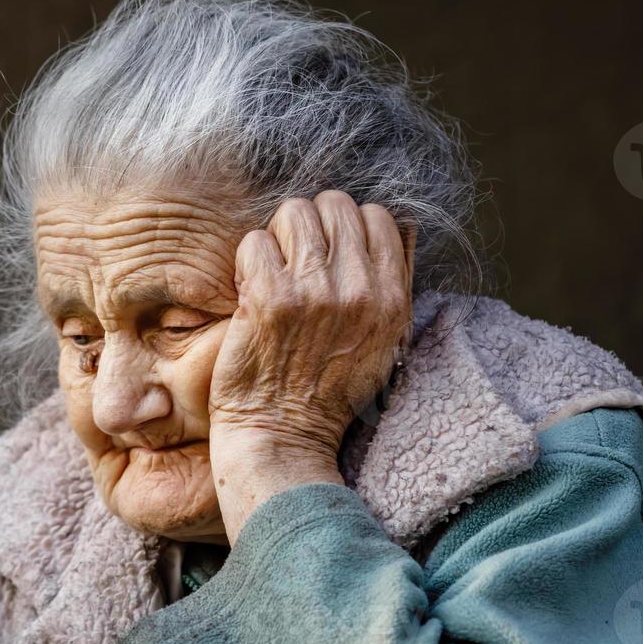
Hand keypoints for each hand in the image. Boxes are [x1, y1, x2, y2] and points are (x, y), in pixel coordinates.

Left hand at [209, 191, 413, 541]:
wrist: (282, 438)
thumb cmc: (327, 395)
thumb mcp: (384, 343)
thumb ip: (392, 286)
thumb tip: (394, 227)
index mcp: (391, 298)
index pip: (377, 216)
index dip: (346, 227)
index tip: (327, 255)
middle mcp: (358, 289)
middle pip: (333, 204)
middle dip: (309, 226)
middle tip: (293, 262)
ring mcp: (312, 290)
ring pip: (292, 213)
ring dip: (276, 238)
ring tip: (272, 274)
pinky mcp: (268, 297)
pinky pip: (254, 241)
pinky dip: (248, 261)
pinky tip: (250, 292)